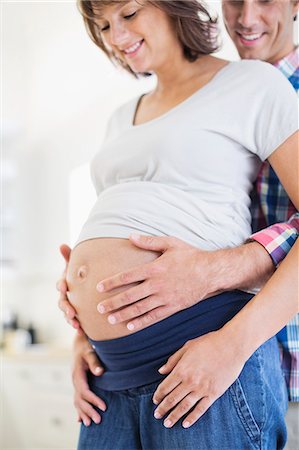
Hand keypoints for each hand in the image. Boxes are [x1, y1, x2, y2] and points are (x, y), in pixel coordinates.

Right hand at [57, 244, 82, 332]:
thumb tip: (62, 245)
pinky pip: (74, 322)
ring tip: (75, 323)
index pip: (60, 284)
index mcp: (65, 284)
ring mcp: (70, 306)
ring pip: (67, 314)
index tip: (64, 286)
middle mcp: (65, 296)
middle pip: (62, 302)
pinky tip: (80, 329)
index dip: (61, 285)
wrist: (89, 291)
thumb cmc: (81, 275)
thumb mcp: (77, 266)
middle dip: (65, 307)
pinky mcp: (77, 316)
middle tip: (70, 311)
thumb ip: (70, 257)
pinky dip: (76, 326)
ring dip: (69, 319)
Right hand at [72, 333, 105, 425]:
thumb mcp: (90, 351)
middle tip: (99, 420)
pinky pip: (77, 398)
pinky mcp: (78, 383)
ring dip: (83, 412)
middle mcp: (75, 380)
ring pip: (77, 401)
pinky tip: (80, 419)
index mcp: (77, 374)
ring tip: (90, 424)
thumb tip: (100, 372)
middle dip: (88, 411)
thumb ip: (95, 362)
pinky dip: (79, 409)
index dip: (93, 400)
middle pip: (79, 400)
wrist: (79, 342)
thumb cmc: (86, 346)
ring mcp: (75, 382)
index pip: (84, 391)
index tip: (104, 407)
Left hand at [96, 235, 220, 331]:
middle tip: (99, 308)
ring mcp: (165, 298)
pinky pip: (154, 317)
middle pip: (130, 296)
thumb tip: (130, 236)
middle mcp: (157, 285)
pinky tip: (130, 327)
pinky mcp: (173, 307)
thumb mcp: (170, 243)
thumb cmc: (189, 255)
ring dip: (123, 314)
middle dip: (113, 302)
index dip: (112, 282)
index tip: (98, 287)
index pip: (127, 276)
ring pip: (140, 309)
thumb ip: (149, 241)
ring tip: (110, 319)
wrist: (210, 272)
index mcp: (154, 268)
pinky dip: (141, 322)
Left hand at [152, 329, 245, 427]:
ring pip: (184, 406)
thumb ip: (173, 360)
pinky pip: (201, 409)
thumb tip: (161, 371)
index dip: (158, 395)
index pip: (165, 387)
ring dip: (174, 416)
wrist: (231, 346)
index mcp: (182, 369)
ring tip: (167, 424)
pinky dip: (192, 418)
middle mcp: (190, 381)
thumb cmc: (209, 343)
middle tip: (157, 415)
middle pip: (172, 399)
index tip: (155, 401)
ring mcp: (202, 389)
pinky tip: (185, 424)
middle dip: (163, 408)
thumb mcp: (188, 347)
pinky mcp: (214, 393)